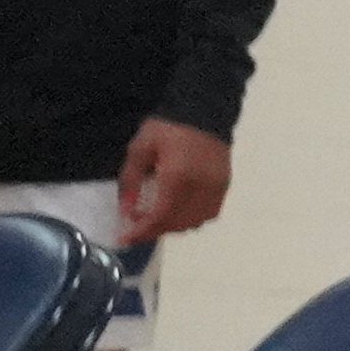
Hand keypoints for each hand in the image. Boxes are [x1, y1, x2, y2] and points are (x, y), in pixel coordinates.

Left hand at [118, 118, 231, 241]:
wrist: (203, 111)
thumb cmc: (167, 128)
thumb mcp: (139, 149)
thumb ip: (130, 182)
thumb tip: (126, 212)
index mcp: (177, 177)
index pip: (159, 216)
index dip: (141, 232)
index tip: (125, 239)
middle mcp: (200, 187)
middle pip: (177, 224)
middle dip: (154, 229)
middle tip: (137, 222)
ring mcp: (216, 188)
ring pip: (194, 222)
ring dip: (173, 226)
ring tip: (157, 215)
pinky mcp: (224, 186)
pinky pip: (209, 214)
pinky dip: (192, 219)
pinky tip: (179, 210)